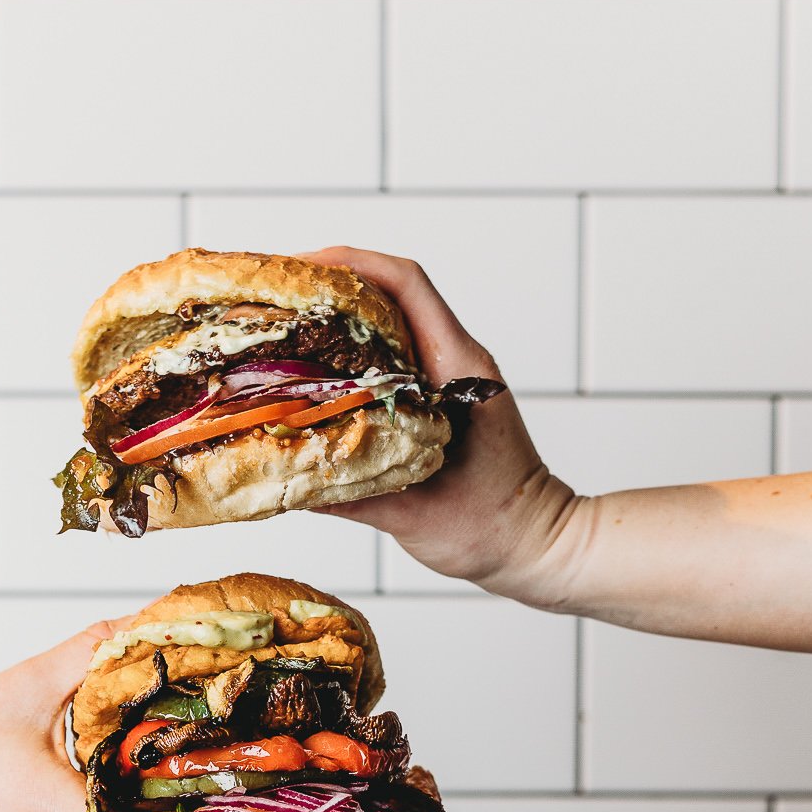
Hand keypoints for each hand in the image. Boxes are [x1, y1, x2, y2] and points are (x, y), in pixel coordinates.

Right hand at [303, 247, 580, 595]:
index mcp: (459, 370)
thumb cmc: (493, 528)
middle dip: (329, 286)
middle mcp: (456, 362)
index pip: (406, 286)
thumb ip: (350, 497)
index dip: (351, 265)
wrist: (537, 546)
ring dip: (338, 319)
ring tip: (282, 329)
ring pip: (389, 324)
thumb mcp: (414, 515)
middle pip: (389, 295)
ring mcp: (450, 378)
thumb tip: (284, 482)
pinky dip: (351, 357)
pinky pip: (391, 360)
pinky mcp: (440, 399)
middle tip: (274, 299)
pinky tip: (312, 376)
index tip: (299, 270)